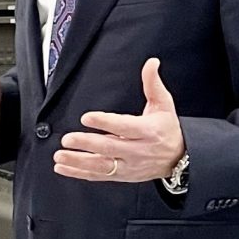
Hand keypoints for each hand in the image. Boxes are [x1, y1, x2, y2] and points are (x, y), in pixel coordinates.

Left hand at [56, 57, 187, 182]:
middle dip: (87, 144)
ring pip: (102, 165)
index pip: (124, 126)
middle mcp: (138, 150)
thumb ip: (153, 83)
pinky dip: (79, 173)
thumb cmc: (167, 129)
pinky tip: (63, 167)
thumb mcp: (164, 104)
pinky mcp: (122, 175)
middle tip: (68, 138)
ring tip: (60, 155)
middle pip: (110, 147)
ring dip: (79, 161)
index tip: (87, 117)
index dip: (105, 122)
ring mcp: (129, 165)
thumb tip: (151, 63)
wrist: (178, 159)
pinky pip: (98, 175)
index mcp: (148, 131)